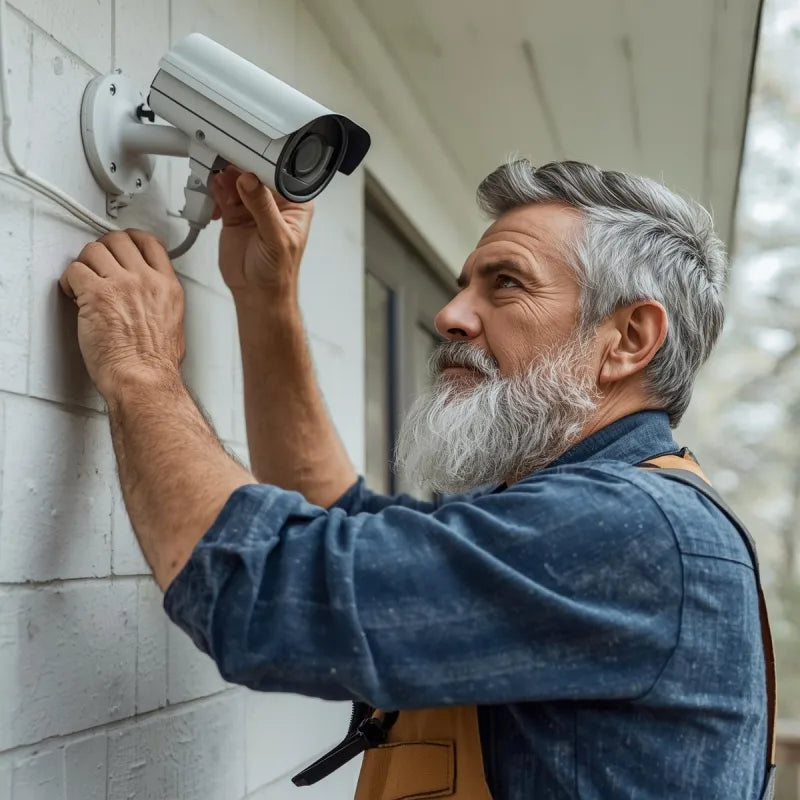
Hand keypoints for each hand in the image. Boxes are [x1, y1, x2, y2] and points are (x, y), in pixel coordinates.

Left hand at [59, 230, 184, 399]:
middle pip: (119, 240)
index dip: (132, 240)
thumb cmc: (157, 364)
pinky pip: (74, 271)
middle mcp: (146, 280)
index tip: (124, 245)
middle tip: (97, 264)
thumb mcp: (175, 325)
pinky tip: (73, 294)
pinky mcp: (95, 294)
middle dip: (104, 249)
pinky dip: (68, 281)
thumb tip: (150, 301)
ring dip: (85, 264)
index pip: (150, 244)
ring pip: (94, 250)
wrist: (144, 378)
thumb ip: (162, 303)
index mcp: (167, 287)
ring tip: (83, 282)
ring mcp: (121, 285)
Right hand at [210, 166, 313, 300]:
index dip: (263, 165)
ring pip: (237, 180)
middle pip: (255, 172)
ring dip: (225, 178)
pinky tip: (215, 196)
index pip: (279, 174)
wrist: (256, 293)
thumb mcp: (276, 238)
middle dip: (240, 168)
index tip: (247, 159)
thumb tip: (251, 181)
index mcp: (294, 204)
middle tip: (226, 165)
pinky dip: (216, 190)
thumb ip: (263, 208)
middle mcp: (274, 202)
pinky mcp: (235, 213)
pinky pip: (223, 193)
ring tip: (219, 183)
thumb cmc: (277, 272)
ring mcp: (253, 206)